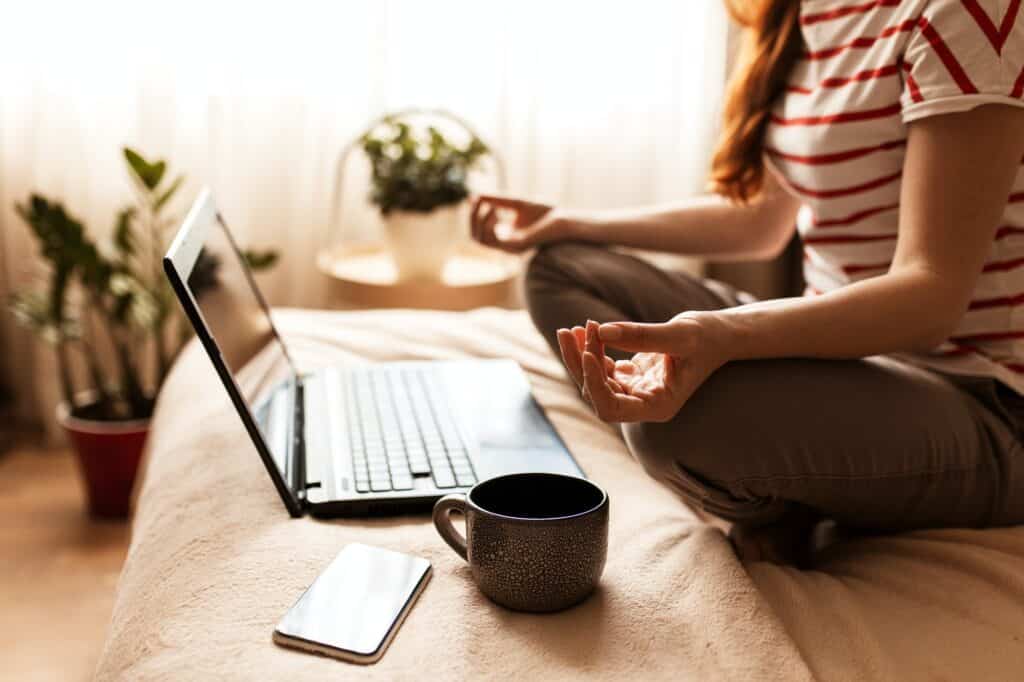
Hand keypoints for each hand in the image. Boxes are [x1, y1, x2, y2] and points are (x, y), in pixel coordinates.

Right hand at [469, 195, 573, 252]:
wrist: (563, 218)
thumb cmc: (543, 211)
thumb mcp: (514, 202)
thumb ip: (496, 200)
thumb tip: (474, 197)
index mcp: (504, 237)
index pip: (478, 231)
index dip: (473, 215)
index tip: (475, 198)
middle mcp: (505, 245)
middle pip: (475, 237)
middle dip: (472, 218)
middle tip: (477, 201)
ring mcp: (510, 248)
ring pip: (481, 240)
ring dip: (481, 220)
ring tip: (493, 206)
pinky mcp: (516, 247)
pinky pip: (494, 240)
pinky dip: (490, 224)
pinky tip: (497, 211)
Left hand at [556, 316, 727, 422]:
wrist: (720, 335)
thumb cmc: (708, 337)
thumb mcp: (680, 334)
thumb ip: (642, 335)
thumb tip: (602, 330)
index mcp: (657, 406)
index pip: (611, 408)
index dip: (594, 384)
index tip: (588, 352)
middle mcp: (642, 404)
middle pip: (597, 394)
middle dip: (580, 364)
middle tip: (570, 331)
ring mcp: (635, 390)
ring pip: (595, 380)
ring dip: (580, 354)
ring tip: (571, 329)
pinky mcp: (631, 375)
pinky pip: (602, 367)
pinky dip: (591, 348)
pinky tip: (585, 329)